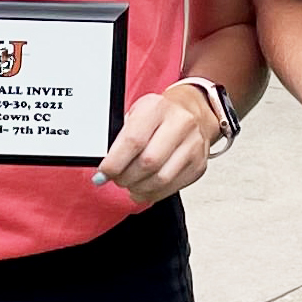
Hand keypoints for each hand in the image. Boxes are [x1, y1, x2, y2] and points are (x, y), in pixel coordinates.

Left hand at [93, 85, 218, 203]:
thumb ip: (121, 138)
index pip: (133, 141)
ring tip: (130, 184)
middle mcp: (180, 123)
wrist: (193, 112)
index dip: (114, 163)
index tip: (103, 174)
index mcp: (158, 107)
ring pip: (160, 179)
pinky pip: (172, 188)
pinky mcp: (199, 165)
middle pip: (148, 163)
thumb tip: (106, 167)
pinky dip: (153, 193)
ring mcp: (193, 145)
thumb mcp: (137, 113)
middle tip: (117, 179)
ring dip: (139, 188)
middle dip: (126, 178)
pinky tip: (145, 188)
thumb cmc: (159, 115)